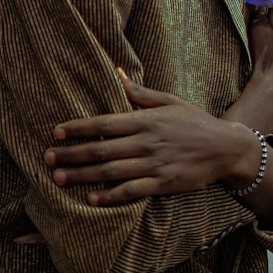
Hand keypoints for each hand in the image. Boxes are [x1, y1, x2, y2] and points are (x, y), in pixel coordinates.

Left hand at [44, 72, 257, 205]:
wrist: (225, 147)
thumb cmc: (194, 121)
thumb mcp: (169, 101)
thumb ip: (140, 93)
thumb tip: (117, 73)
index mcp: (145, 119)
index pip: (104, 122)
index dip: (78, 127)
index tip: (56, 132)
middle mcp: (146, 142)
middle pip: (102, 148)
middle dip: (72, 154)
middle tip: (48, 159)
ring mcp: (154, 164)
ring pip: (111, 171)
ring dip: (83, 176)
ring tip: (59, 179)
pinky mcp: (163, 184)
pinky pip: (131, 191)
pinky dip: (110, 196)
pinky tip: (91, 199)